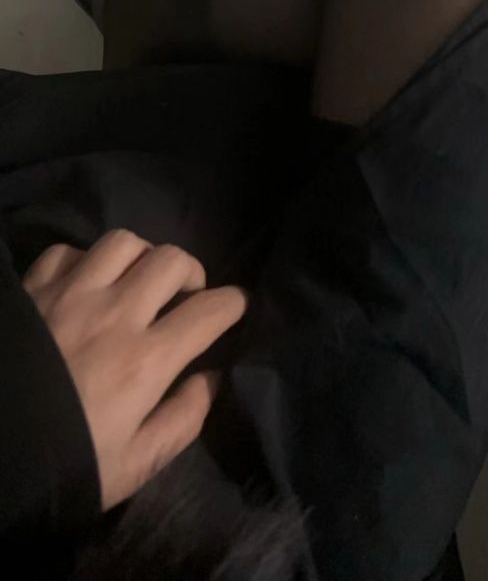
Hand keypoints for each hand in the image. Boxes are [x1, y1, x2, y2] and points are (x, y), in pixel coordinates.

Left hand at [23, 229, 246, 509]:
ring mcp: (71, 294)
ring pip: (124, 242)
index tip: (235, 306)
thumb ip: (184, 418)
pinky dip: (86, 262)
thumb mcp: (136, 463)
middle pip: (171, 260)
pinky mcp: (34, 287)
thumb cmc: (68, 462)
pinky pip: (70, 251)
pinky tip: (86, 285)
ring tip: (137, 281)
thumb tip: (213, 377)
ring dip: (141, 258)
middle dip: (192, 273)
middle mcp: (115, 314)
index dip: (233, 304)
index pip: (210, 310)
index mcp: (146, 360)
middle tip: (185, 296)